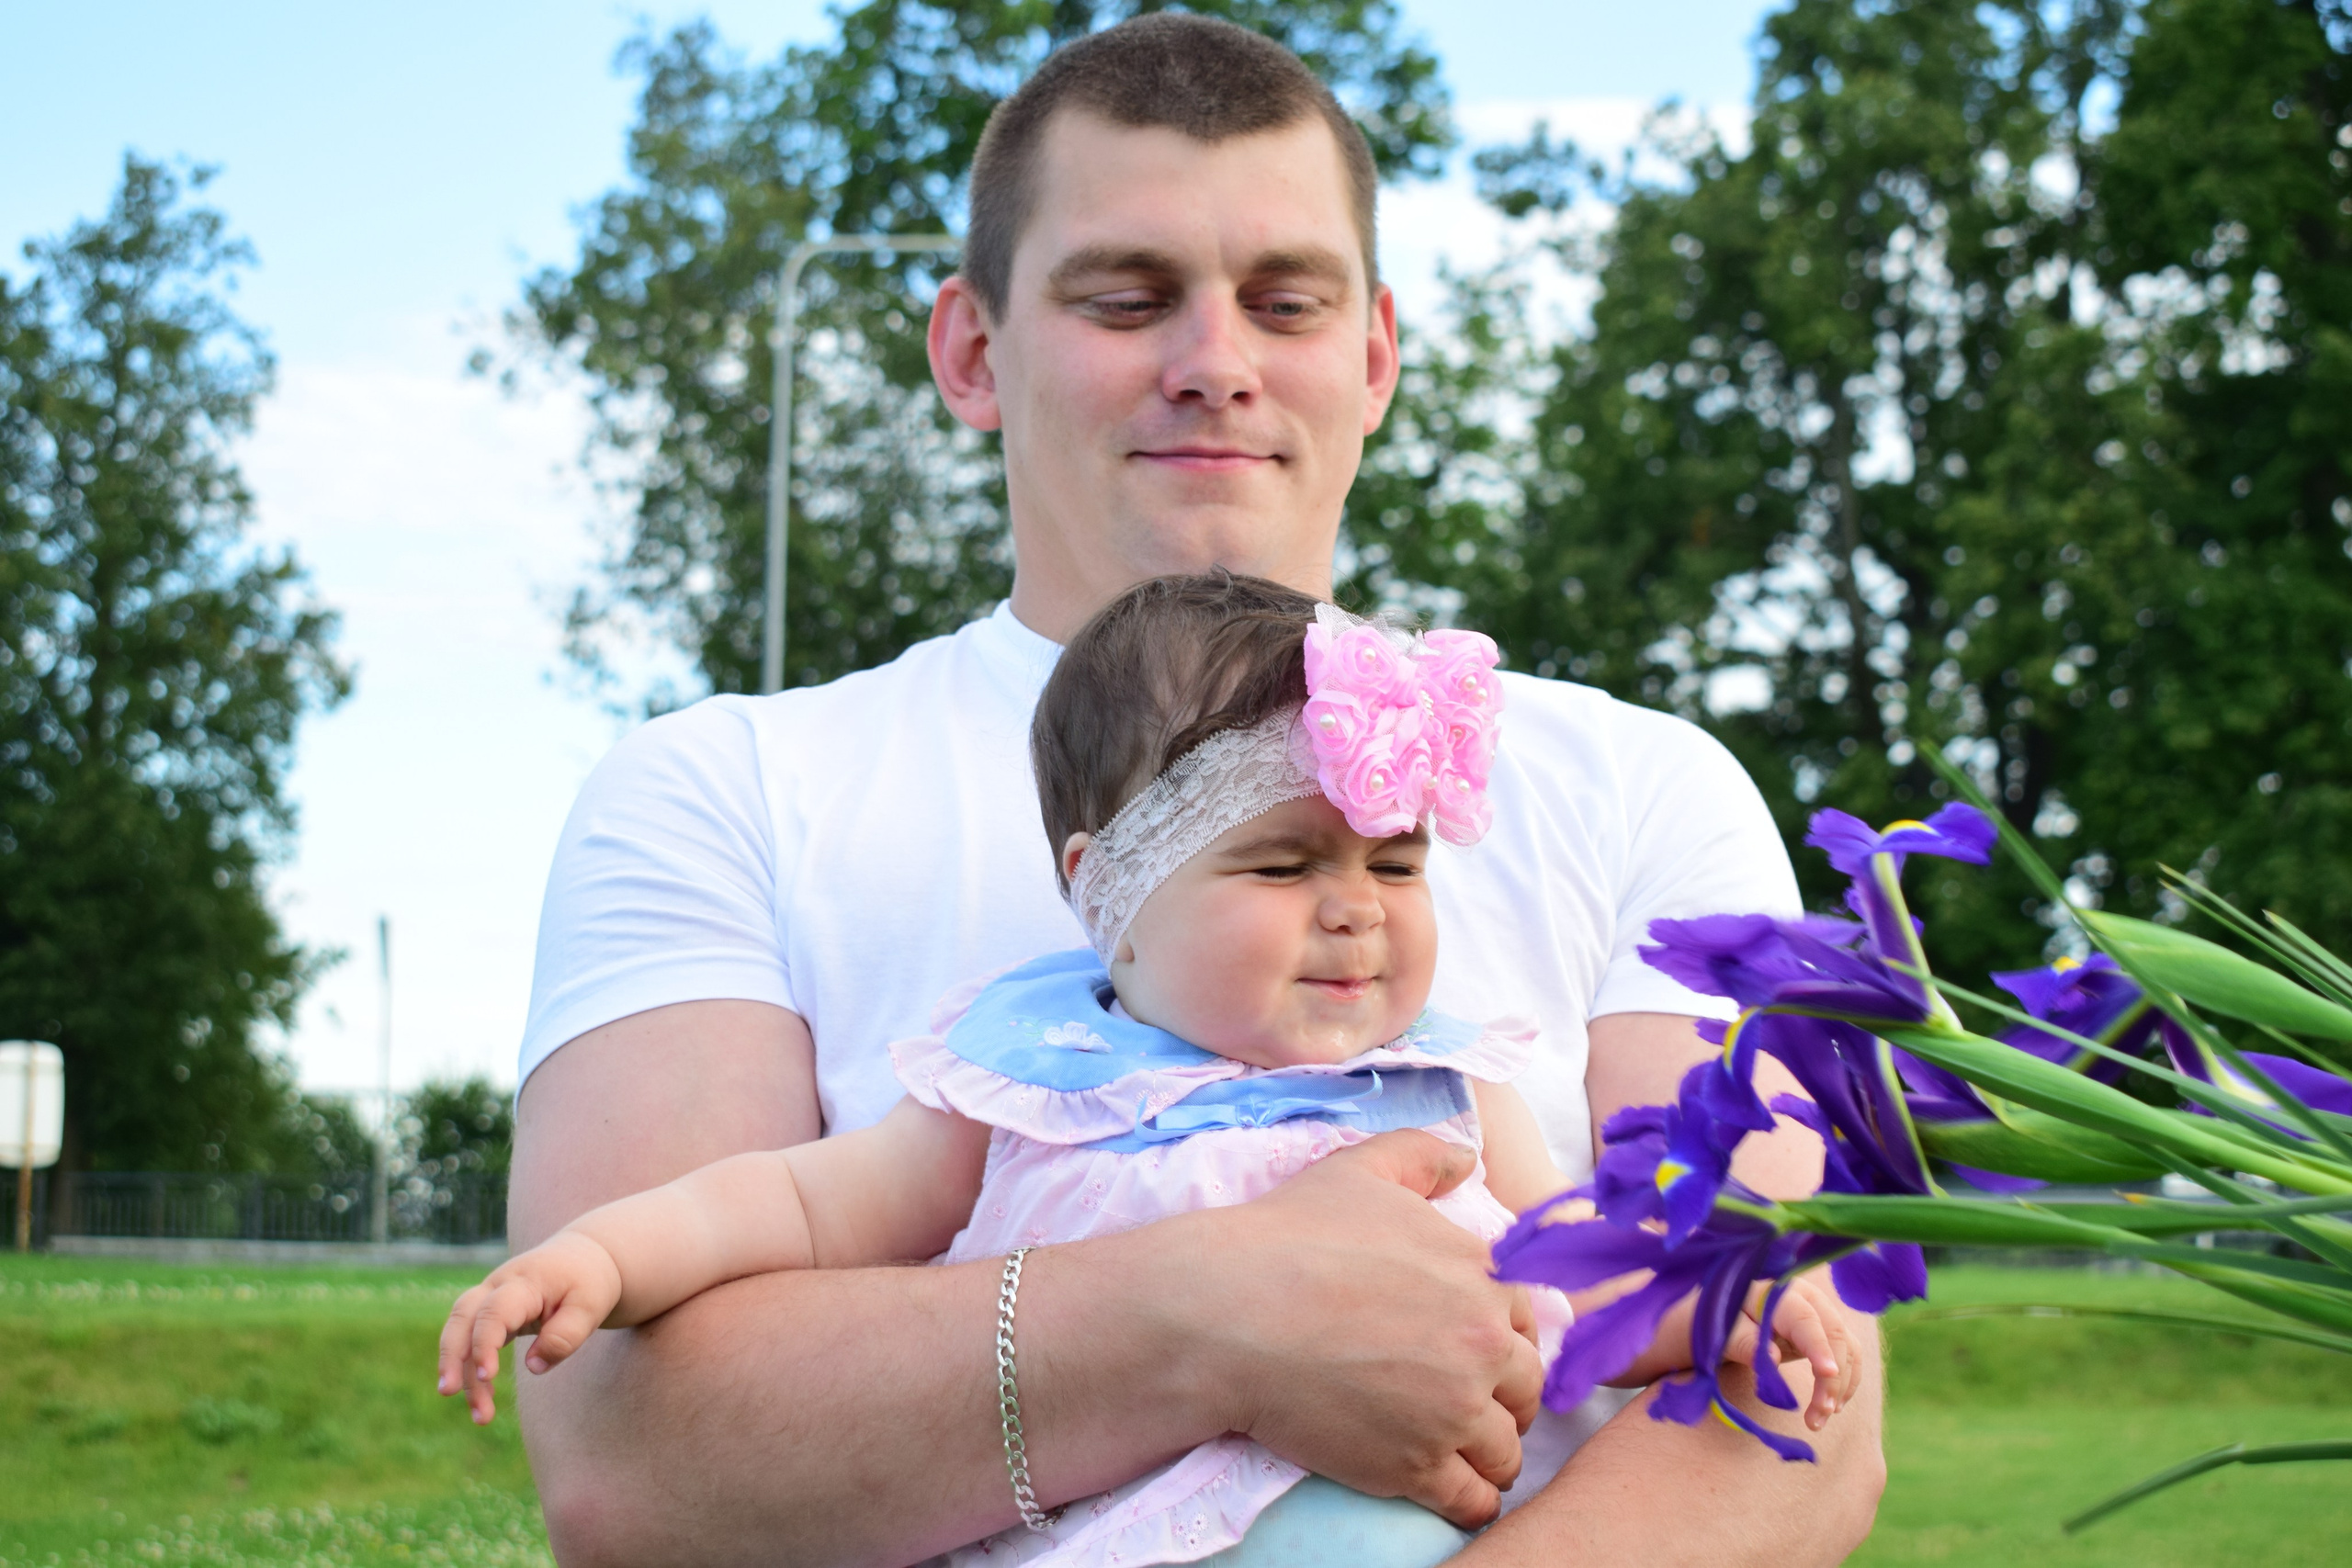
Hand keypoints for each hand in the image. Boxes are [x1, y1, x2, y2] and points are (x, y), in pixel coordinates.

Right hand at [437, 1231, 624, 1423]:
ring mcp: (489, 1298)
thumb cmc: (589, 1283)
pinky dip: (472, 1369)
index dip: (485, 1344)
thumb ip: (565, 1336)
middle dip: (452, 1356)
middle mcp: (498, 1285)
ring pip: (461, 1333)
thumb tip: (533, 1367)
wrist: (585, 1259)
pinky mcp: (489, 1314)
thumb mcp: (591, 1306)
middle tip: (448, 1392)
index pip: (494, 1312)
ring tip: (480, 1417)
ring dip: (462, 1373)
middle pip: (462, 1318)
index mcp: (524, 1281)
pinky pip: (470, 1341)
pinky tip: (483, 1399)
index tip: (488, 1377)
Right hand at [1169, 1129, 1543, 1530]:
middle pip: (1526, 1391)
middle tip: (1465, 1406)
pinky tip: (1449, 1491)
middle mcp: (1483, 1346)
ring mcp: (1454, 1412)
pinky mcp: (1417, 1467)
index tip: (1473, 1354)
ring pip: (1506, 1452)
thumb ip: (1423, 1155)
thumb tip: (1465, 1160)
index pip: (1526, 1325)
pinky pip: (1475, 1502)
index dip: (1500, 1340)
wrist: (1229, 1312)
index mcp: (1482, 1277)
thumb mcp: (1361, 1170)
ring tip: (1458, 1454)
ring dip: (1489, 1455)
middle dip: (1502, 1400)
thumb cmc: (1290, 1236)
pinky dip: (1470, 1501)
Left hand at [1723, 1271, 1861, 1430]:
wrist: (1725, 1315)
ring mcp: (1821, 1312)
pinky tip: (1832, 1406)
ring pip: (1847, 1347)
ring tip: (1819, 1419)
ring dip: (1841, 1386)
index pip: (1804, 1320)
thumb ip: (1744, 1342)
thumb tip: (1773, 1358)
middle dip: (1833, 1377)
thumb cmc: (1720, 1323)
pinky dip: (1846, 1382)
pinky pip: (1849, 1354)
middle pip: (1833, 1335)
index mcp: (1777, 1293)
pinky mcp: (1828, 1330)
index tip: (1828, 1373)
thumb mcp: (1723, 1333)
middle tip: (1820, 1413)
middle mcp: (1807, 1298)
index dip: (1818, 1346)